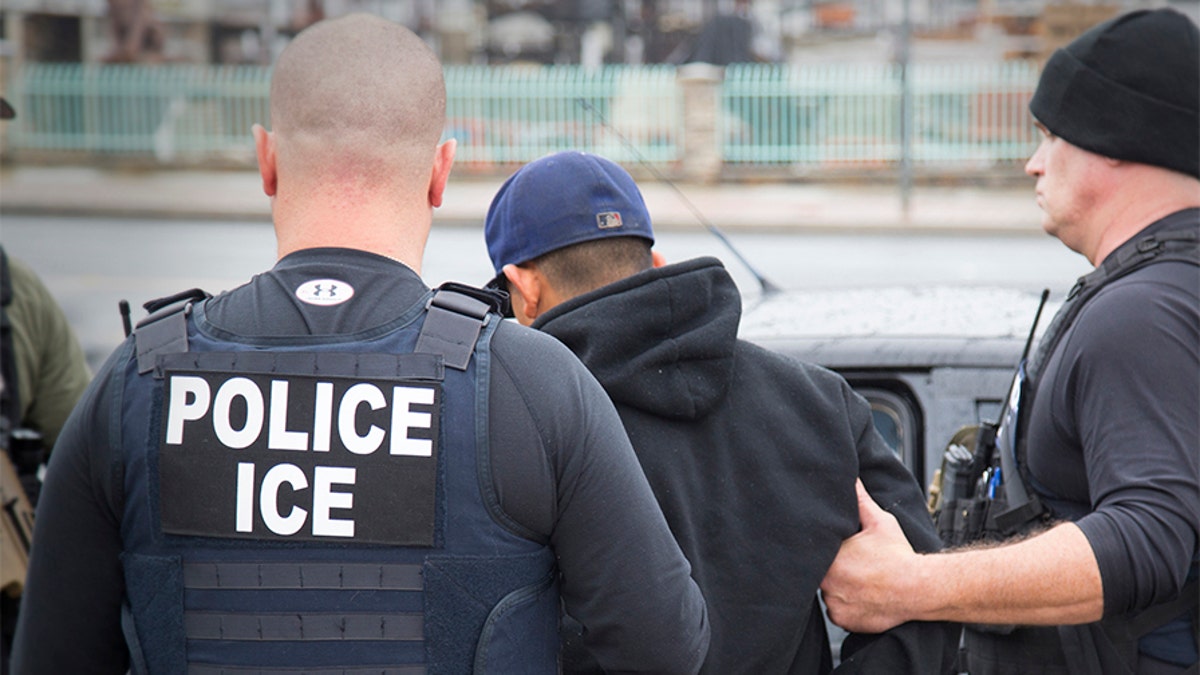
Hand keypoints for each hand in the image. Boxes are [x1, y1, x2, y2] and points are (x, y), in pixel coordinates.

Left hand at [820, 479, 921, 632]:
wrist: (919, 588)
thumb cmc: (899, 556)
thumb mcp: (879, 522)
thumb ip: (860, 500)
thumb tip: (852, 479)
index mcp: (829, 558)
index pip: (814, 554)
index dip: (825, 552)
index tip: (840, 553)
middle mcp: (827, 583)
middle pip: (819, 574)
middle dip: (833, 569)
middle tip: (853, 566)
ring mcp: (834, 603)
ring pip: (828, 593)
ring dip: (839, 588)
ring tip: (860, 581)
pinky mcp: (843, 620)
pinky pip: (838, 612)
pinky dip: (847, 606)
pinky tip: (862, 595)